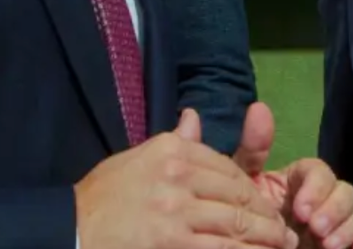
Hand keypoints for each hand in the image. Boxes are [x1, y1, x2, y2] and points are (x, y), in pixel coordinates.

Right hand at [77, 108, 293, 248]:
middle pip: (238, 195)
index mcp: (172, 151)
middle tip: (283, 233)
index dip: (254, 191)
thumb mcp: (136, 160)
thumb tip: (194, 117)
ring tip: (279, 248)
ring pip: (236, 225)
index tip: (266, 206)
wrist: (68, 232)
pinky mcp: (172, 243)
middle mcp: (177, 174)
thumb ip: (173, 142)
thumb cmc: (102, 199)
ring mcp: (175, 210)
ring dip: (265, 240)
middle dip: (267, 217)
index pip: (228, 167)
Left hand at [234, 102, 352, 248]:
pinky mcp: (341, 245)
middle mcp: (321, 201)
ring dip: (348, 228)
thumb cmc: (245, 217)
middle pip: (345, 192)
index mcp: (300, 182)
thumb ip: (252, 150)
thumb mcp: (243, 184)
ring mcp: (333, 225)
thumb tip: (259, 106)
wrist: (244, 246)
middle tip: (316, 228)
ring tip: (328, 246)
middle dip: (335, 209)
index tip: (300, 209)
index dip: (316, 187)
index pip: (320, 171)